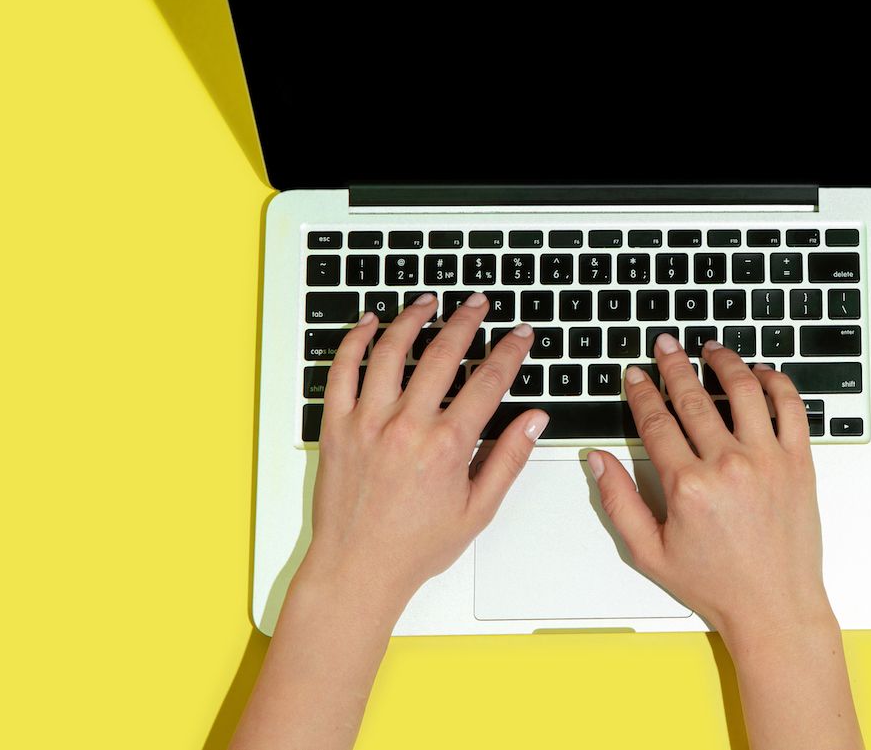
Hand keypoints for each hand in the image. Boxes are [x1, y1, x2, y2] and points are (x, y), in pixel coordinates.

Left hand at [296, 292, 546, 613]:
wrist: (356, 569)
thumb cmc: (414, 547)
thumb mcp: (477, 510)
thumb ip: (508, 459)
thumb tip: (534, 421)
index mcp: (446, 446)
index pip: (488, 381)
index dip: (510, 351)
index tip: (520, 335)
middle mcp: (407, 426)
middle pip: (443, 353)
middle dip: (467, 321)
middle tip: (478, 304)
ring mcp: (367, 422)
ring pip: (392, 351)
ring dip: (414, 318)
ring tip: (429, 302)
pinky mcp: (336, 425)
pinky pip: (342, 370)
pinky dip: (357, 341)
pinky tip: (371, 323)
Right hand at [588, 334, 832, 642]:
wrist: (774, 606)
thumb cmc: (717, 584)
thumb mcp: (649, 551)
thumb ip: (619, 501)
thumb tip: (598, 460)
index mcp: (688, 486)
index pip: (656, 420)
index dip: (641, 392)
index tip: (635, 375)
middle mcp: (727, 465)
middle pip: (693, 396)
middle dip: (673, 364)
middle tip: (665, 345)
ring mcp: (767, 459)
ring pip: (743, 389)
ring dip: (725, 361)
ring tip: (712, 349)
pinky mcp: (799, 462)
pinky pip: (791, 406)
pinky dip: (776, 381)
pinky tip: (761, 372)